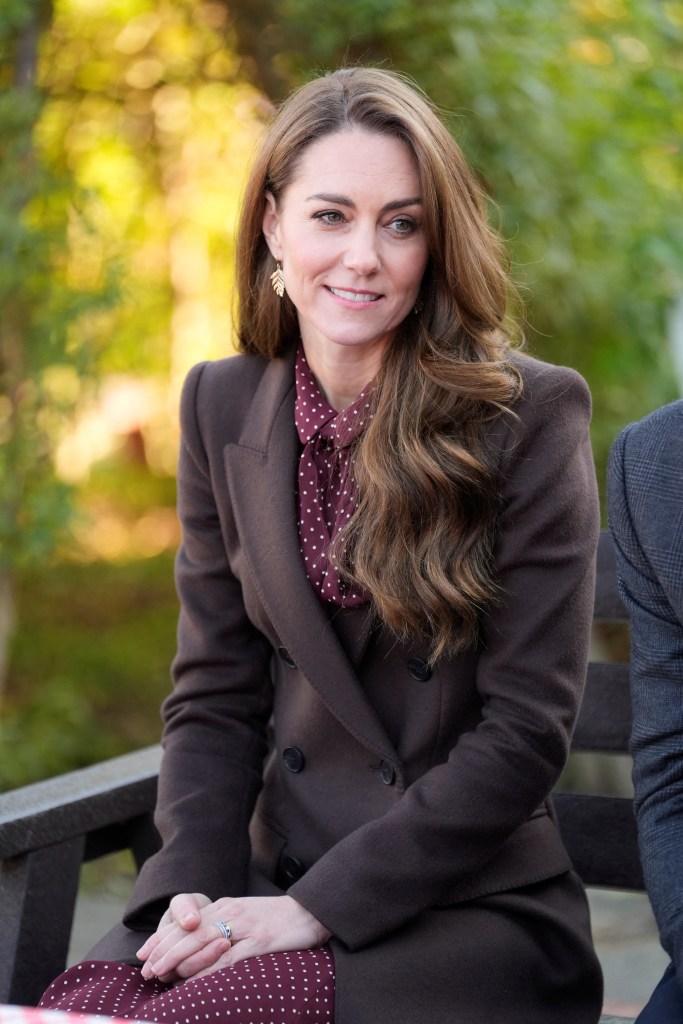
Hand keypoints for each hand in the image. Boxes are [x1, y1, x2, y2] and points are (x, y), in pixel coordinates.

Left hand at [137, 894, 330, 983]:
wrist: (310, 911)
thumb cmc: (276, 919)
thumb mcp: (244, 917)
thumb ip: (222, 927)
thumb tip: (196, 947)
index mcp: (225, 906)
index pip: (186, 922)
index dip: (162, 937)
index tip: (144, 953)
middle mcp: (230, 912)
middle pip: (189, 931)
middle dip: (163, 950)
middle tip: (145, 968)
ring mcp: (244, 926)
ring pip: (202, 942)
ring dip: (178, 959)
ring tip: (160, 973)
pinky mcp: (259, 942)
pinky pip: (227, 958)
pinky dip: (207, 970)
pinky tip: (193, 981)